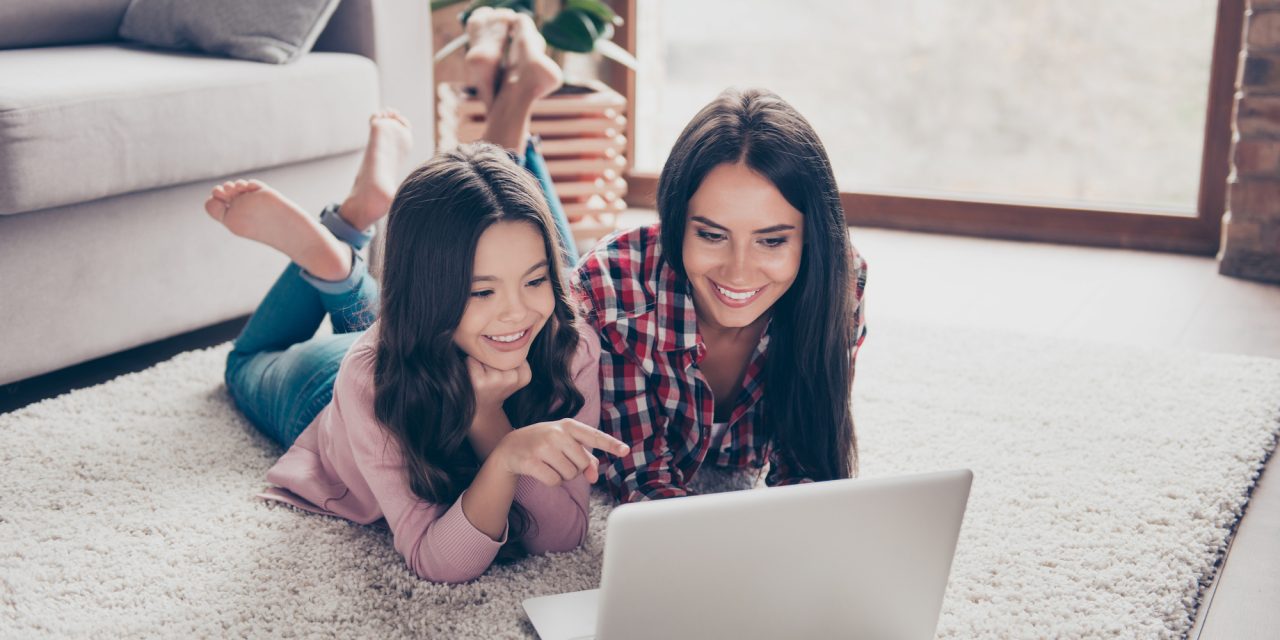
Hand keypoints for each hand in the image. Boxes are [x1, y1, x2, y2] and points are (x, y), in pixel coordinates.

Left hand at [465, 356, 531, 411]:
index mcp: (524, 376)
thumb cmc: (497, 386)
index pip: (512, 350)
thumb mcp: (514, 374)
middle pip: (499, 352)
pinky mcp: (479, 381)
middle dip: (494, 359)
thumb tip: (498, 339)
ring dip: (481, 361)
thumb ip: (514, 357)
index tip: (503, 372)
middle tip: (491, 376)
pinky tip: (474, 376)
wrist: (483, 408)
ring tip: (483, 375)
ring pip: (486, 355)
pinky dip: (470, 363)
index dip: (505, 359)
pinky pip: (472, 359)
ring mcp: (496, 380)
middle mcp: (512, 378)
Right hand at [494, 419, 630, 486]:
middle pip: (583, 463)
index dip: (611, 444)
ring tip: (549, 463)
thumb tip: (594, 476)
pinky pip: (555, 481)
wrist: (511, 447)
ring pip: (570, 474)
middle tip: (559, 459)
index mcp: (568, 425)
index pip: (594, 435)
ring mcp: (543, 446)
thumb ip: (586, 458)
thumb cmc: (544, 444)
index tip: (626, 451)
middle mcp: (556, 433)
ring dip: (563, 475)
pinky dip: (552, 481)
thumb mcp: (565, 443)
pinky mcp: (531, 461)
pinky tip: (541, 470)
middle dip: (575, 468)